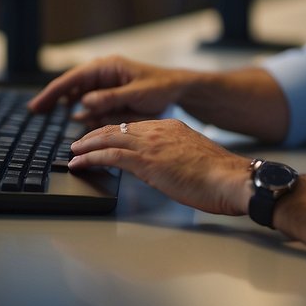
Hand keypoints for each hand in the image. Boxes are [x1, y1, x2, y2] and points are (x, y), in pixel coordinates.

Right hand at [28, 55, 194, 127]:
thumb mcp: (137, 94)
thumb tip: (84, 102)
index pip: (73, 78)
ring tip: (49, 115)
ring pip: (79, 95)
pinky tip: (78, 119)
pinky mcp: (111, 95)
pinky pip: (92, 103)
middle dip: (53, 97)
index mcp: (107, 67)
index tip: (38, 104)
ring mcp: (106, 83)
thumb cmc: (161, 87)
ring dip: (67, 104)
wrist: (179, 90)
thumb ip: (110, 98)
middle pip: (71, 85)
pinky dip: (84, 111)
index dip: (53, 91)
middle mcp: (103, 73)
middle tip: (35, 111)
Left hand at [70, 119, 251, 215]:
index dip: (115, 132)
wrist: (230, 179)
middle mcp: (159, 130)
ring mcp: (152, 144)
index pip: (135, 126)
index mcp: (171, 128)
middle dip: (96, 135)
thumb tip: (163, 168)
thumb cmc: (219, 176)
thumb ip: (175, 157)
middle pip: (118, 128)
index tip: (103, 138)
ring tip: (74, 151)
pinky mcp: (146, 161)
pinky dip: (91, 158)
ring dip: (87, 145)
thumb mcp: (193, 159)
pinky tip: (79, 163)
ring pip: (109, 138)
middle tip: (80, 143)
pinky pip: (110, 155)